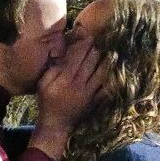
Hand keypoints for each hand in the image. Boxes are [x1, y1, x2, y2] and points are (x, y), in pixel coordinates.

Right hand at [30, 39, 106, 160]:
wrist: (56, 124)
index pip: (77, 57)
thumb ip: (53, 70)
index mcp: (65, 79)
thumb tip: (63, 56)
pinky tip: (116, 71)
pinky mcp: (95, 101)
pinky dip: (112, 79)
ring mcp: (89, 93)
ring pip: (101, 73)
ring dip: (107, 61)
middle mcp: (79, 84)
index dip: (83, 46)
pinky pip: (107, 88)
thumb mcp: (43, 85)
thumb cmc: (47, 102)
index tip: (88, 36)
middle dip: (95, 50)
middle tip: (101, 40)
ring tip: (112, 52)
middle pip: (91, 62)